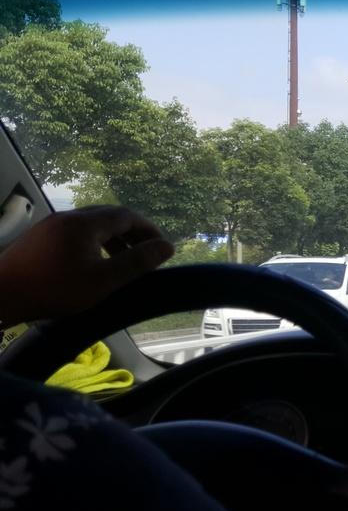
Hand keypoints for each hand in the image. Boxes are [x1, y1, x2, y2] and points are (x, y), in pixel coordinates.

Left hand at [0, 206, 173, 323]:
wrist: (0, 294)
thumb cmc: (53, 289)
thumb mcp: (103, 280)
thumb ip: (137, 262)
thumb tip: (167, 247)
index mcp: (85, 223)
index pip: (127, 215)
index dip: (149, 229)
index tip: (163, 248)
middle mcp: (68, 217)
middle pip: (109, 215)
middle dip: (133, 232)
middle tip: (146, 253)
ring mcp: (50, 226)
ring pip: (91, 223)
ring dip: (113, 238)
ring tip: (123, 260)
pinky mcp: (38, 238)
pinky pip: (75, 231)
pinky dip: (93, 242)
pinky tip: (92, 262)